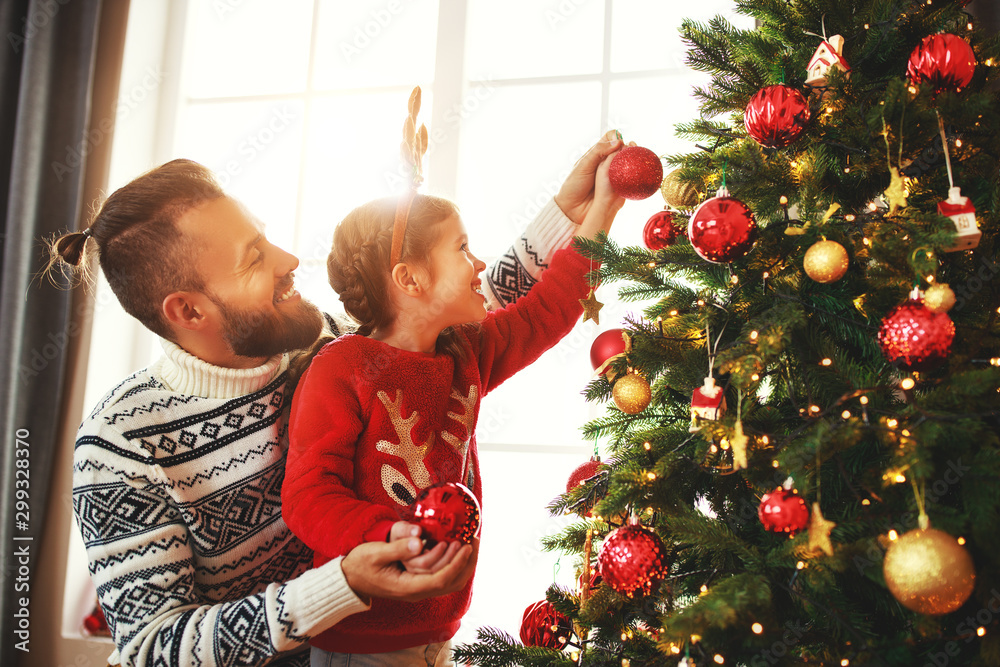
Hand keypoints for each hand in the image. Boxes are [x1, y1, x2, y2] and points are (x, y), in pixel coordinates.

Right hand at [341, 529, 477, 602]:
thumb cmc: (360, 565)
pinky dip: (454, 564)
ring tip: (470, 542)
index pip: (441, 579)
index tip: (466, 546)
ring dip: (463, 564)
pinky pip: (444, 577)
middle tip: (474, 539)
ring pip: (450, 582)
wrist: (350, 580)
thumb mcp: (375, 553)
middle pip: (451, 583)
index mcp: (408, 587)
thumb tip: (418, 541)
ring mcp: (419, 589)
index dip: (456, 563)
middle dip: (467, 563)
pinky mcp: (419, 583)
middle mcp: (417, 592)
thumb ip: (397, 548)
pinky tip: (457, 548)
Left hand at [576, 144, 628, 239]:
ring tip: (636, 160)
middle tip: (632, 150)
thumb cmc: (574, 186)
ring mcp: (613, 173)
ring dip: (633, 159)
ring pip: (627, 162)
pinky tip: (637, 172)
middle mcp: (606, 161)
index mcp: (596, 154)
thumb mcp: (583, 166)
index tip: (620, 143)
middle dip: (629, 147)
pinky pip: (629, 176)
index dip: (616, 137)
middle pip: (621, 149)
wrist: (573, 208)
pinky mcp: (618, 185)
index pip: (610, 138)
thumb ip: (598, 153)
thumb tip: (617, 141)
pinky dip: (634, 173)